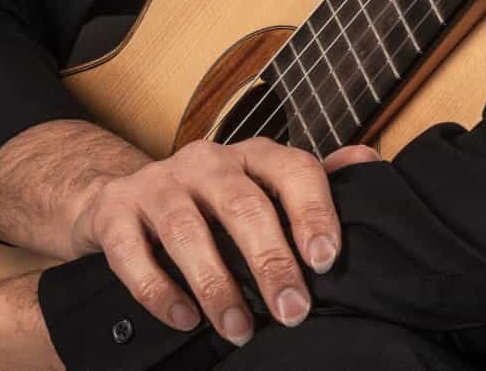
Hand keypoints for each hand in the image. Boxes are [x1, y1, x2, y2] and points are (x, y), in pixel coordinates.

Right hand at [66, 136, 382, 346]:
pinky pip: (131, 253)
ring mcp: (156, 184)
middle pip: (241, 203)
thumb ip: (313, 179)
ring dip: (216, 284)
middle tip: (292, 312)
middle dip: (269, 260)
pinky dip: (158, 290)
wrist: (121, 196)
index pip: (290, 168)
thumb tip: (371, 164)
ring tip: (240, 329)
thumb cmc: (209, 200)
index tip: (327, 260)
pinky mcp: (114, 213)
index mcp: (250, 155)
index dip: (312, 210)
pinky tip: (185, 318)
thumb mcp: (261, 184)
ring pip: (185, 229)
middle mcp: (205, 161)